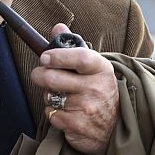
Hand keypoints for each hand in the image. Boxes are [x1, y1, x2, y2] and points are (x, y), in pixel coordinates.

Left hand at [30, 24, 118, 154]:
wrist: (115, 128)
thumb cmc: (99, 91)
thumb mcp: (93, 68)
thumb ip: (73, 47)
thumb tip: (58, 27)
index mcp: (101, 69)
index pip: (80, 57)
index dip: (58, 56)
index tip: (45, 57)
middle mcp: (96, 88)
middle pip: (54, 78)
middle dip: (39, 75)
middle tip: (39, 74)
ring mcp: (87, 108)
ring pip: (49, 97)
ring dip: (48, 96)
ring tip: (60, 96)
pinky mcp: (77, 126)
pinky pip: (51, 114)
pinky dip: (52, 113)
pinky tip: (65, 112)